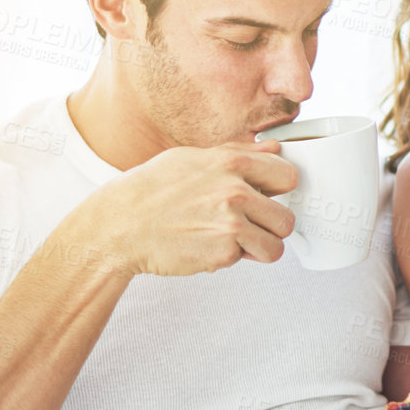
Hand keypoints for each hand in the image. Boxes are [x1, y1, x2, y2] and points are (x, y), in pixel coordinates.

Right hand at [81, 141, 297, 276]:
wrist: (121, 225)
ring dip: (257, 248)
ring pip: (275, 246)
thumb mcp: (193, 158)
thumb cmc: (151, 191)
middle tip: (248, 225)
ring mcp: (231, 224)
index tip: (267, 196)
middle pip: (286, 218)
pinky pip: (246, 260)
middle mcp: (235, 192)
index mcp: (232, 162)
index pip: (288, 176)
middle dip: (270, 226)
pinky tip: (208, 245)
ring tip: (232, 240)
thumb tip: (273, 149)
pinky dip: (230, 258)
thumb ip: (238, 154)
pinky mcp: (222, 253)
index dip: (278, 190)